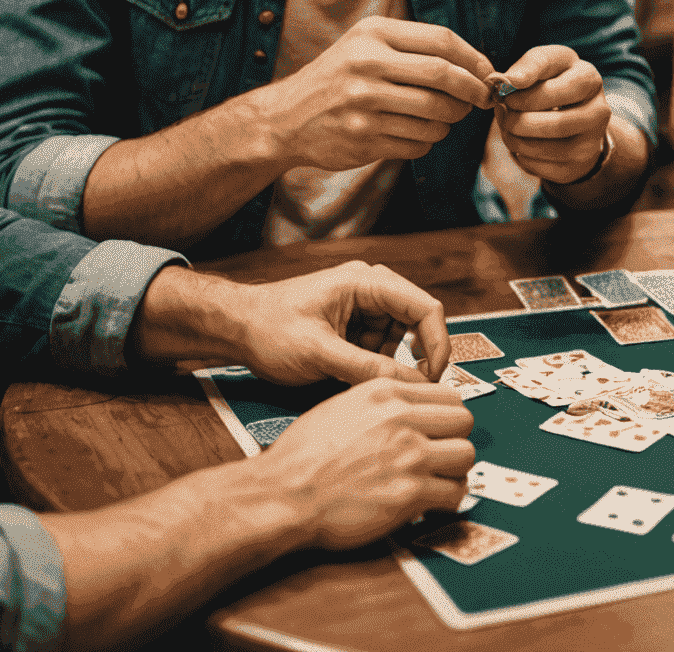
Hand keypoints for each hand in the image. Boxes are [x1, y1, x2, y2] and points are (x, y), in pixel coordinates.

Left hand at [231, 260, 453, 385]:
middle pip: (416, 322)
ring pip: (400, 339)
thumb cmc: (270, 329)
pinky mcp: (354, 326)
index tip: (435, 377)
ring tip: (365, 383)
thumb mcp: (319, 352)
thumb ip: (366, 368)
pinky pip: (380, 347)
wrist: (236, 328)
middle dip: (417, 357)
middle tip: (414, 391)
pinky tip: (353, 378)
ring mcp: (362, 307)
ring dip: (391, 364)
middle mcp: (370, 290)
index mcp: (366, 282)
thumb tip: (409, 385)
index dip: (438, 342)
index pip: (424, 307)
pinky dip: (374, 366)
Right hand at [258, 17, 494, 171]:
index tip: (489, 73)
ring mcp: (364, 104)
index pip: (442, 42)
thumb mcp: (366, 44)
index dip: (474, 59)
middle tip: (482, 100)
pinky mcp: (364, 138)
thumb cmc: (338, 77)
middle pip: (444, 77)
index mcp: (374, 34)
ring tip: (446, 117)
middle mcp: (368, 65)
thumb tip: (476, 65)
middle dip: (472, 91)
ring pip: (436, 115)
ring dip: (452, 120)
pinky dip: (429, 140)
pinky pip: (419, 142)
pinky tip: (419, 133)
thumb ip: (415, 48)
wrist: (286, 118)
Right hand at [260, 377, 475, 550]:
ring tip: (437, 479)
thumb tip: (409, 409)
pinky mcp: (409, 494)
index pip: (448, 395)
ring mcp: (409, 455)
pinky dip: (447, 500)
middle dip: (455, 439)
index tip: (440, 429)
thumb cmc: (303, 454)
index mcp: (386, 393)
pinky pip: (454, 493)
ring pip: (466, 455)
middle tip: (440, 455)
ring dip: (455, 470)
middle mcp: (403, 418)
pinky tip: (431, 503)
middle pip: (464, 421)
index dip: (446, 415)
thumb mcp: (342, 405)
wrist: (284, 493)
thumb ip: (381, 403)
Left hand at [495, 45, 611, 184]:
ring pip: (545, 147)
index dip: (526, 79)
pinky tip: (519, 140)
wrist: (575, 116)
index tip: (506, 84)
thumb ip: (528, 66)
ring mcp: (591, 142)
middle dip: (518, 116)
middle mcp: (598, 110)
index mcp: (588, 77)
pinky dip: (520, 154)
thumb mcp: (546, 66)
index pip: (559, 79)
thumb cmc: (554, 83)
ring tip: (506, 124)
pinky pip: (539, 166)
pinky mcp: (576, 166)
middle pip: (555, 121)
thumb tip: (508, 80)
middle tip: (503, 108)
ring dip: (514, 136)